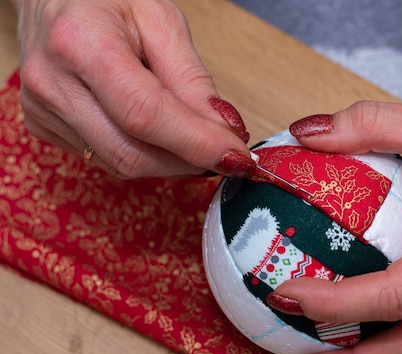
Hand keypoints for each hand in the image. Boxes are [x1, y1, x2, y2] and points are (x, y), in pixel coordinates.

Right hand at [10, 0, 254, 177]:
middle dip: (189, 160)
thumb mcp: (161, 19)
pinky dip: (144, 153)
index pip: (145, 114)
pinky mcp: (43, 127)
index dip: (197, 143)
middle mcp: (51, 83)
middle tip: (225, 153)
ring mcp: (41, 110)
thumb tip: (224, 131)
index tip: (237, 156)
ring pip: (121, 163)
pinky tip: (156, 131)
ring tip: (192, 136)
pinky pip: (106, 158)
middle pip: (132, 152)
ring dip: (170, 161)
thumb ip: (192, 79)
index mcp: (79, 43)